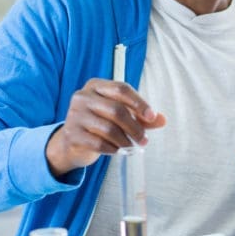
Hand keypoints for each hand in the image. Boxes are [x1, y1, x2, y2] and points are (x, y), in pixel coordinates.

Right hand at [46, 79, 165, 176]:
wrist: (73, 142)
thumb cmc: (102, 124)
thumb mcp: (122, 116)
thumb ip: (142, 117)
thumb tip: (162, 119)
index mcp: (96, 86)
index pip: (121, 89)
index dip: (139, 103)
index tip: (152, 116)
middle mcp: (83, 97)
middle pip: (116, 110)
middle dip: (135, 127)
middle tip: (144, 140)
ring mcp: (74, 115)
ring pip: (108, 129)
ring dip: (125, 140)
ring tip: (131, 145)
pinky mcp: (71, 134)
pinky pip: (99, 143)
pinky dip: (112, 148)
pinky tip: (116, 149)